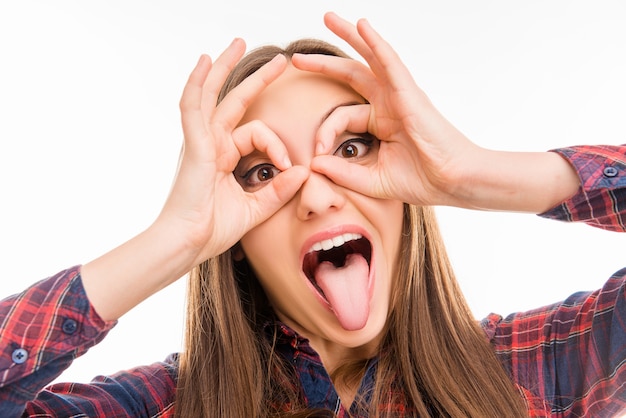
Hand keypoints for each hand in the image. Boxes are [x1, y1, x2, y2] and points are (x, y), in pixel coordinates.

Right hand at [158, 39, 308, 265]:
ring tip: (239, 42)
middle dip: (256, 78)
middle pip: (234, 101)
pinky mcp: (193, 145)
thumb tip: (303, 171)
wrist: (186, 246)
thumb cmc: (212, 230)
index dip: (277, 147)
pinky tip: (204, 61)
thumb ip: (278, 191)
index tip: (287, 167)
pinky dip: (197, 83)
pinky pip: (192, 107)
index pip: (256, 135)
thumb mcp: (255, 209)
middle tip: (280, 59)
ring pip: (212, 94)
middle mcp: (211, 144)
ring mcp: (200, 142)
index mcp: (224, 157)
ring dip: (225, 67)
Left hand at [292, 13, 482, 207]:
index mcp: (380, 122)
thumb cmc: (422, 180)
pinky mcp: (409, 92)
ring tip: (328, 17)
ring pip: (370, 57)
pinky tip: (362, 26)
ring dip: (349, 36)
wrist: (452, 182)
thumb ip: (343, 172)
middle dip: (324, 63)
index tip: (317, 154)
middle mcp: (388, 103)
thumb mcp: (372, 180)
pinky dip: (376, 43)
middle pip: (352, 73)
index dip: (324, 132)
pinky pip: (389, 62)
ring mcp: (399, 94)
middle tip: (297, 58)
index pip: (341, 116)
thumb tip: (313, 163)